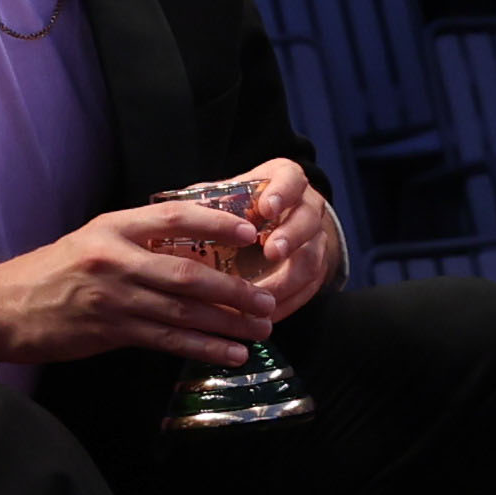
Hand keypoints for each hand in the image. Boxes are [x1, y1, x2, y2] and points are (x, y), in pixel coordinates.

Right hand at [0, 201, 286, 373]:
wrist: (5, 307)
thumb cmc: (53, 272)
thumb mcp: (92, 240)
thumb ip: (137, 240)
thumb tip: (192, 246)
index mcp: (114, 227)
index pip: (175, 216)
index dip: (217, 221)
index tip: (251, 231)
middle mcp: (116, 259)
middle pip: (188, 273)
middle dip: (234, 289)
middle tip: (268, 299)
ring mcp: (115, 297)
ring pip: (183, 311)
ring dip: (227, 323)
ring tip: (261, 330)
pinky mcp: (111, 331)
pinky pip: (167, 340)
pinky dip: (202, 348)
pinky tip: (230, 355)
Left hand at [221, 156, 343, 313]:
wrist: (282, 221)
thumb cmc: (247, 205)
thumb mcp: (233, 193)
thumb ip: (212, 200)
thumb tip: (178, 216)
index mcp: (286, 181)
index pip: (291, 180)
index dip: (282, 193)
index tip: (266, 208)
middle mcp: (307, 207)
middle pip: (308, 221)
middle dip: (290, 237)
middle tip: (271, 251)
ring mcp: (316, 240)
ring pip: (312, 259)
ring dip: (288, 279)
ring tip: (262, 295)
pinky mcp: (317, 270)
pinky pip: (308, 290)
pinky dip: (287, 303)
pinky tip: (265, 314)